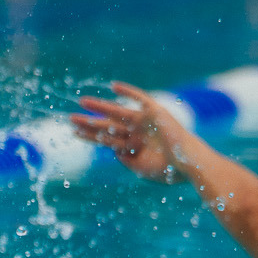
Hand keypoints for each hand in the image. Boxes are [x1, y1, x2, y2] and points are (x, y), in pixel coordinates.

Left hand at [70, 82, 191, 185]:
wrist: (187, 164)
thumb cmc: (166, 170)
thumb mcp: (139, 168)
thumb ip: (124, 158)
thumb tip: (111, 148)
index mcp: (132, 146)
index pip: (106, 139)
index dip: (90, 136)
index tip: (74, 132)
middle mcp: (136, 132)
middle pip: (107, 125)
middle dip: (89, 122)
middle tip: (71, 118)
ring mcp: (145, 121)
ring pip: (117, 112)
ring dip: (100, 106)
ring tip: (82, 101)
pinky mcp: (155, 112)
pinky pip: (140, 98)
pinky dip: (128, 91)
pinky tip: (113, 86)